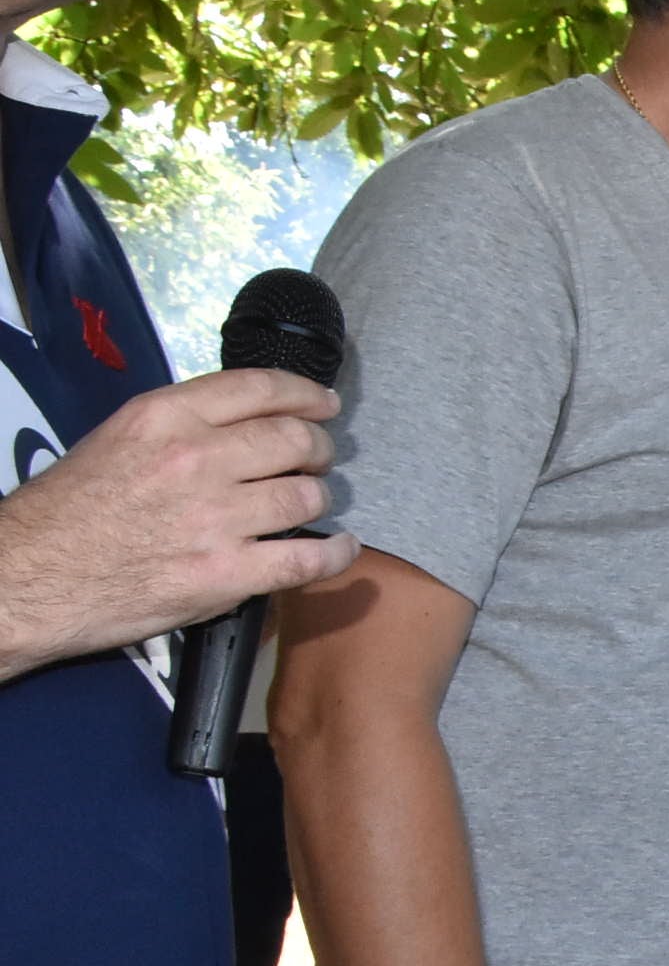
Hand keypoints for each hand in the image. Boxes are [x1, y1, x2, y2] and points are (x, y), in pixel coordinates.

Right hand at [0, 369, 358, 680]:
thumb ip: (181, 427)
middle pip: (295, 440)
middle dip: (318, 449)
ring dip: (319, 498)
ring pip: (307, 496)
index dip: (306, 394)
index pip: (260, 388)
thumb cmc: (68, 512)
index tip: (324, 404)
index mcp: (165, 417)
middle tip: (318, 460)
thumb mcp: (118, 439)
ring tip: (312, 502)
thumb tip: (242, 425)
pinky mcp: (225, 574)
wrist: (30, 577)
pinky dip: (335, 553)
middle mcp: (196, 459)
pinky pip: (307, 559)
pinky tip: (341, 547)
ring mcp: (215, 518)